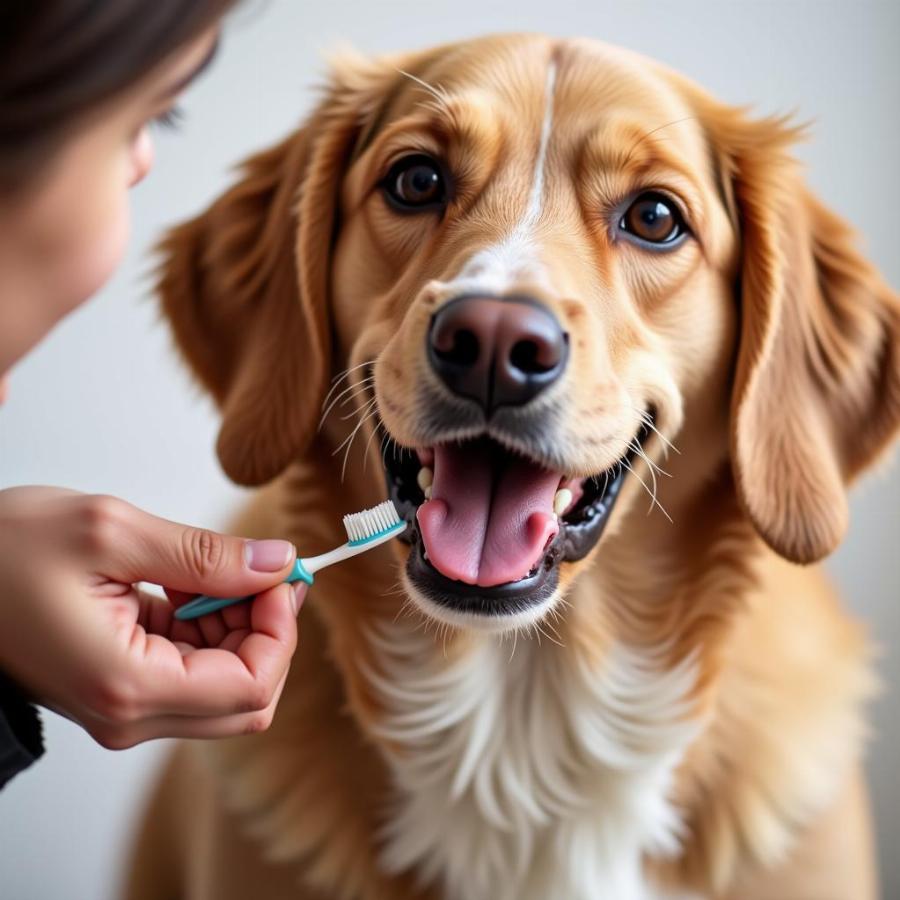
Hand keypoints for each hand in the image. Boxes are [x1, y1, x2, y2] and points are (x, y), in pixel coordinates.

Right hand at [0, 486, 304, 746]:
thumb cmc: (1, 552)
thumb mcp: (111, 532)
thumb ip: (206, 555)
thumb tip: (279, 563)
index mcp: (128, 686)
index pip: (252, 687)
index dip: (280, 631)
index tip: (277, 576)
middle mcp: (130, 714)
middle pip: (248, 698)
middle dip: (267, 631)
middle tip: (257, 571)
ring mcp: (124, 708)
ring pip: (225, 686)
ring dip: (236, 626)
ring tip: (203, 571)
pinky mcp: (120, 690)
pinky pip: (192, 673)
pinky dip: (206, 628)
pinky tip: (183, 585)